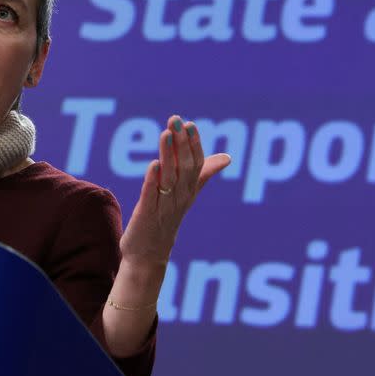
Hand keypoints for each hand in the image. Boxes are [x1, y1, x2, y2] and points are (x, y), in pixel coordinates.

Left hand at [119, 115, 230, 267]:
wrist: (149, 255)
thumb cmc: (166, 220)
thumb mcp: (187, 195)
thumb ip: (204, 174)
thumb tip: (227, 157)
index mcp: (189, 191)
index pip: (195, 164)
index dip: (193, 144)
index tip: (189, 124)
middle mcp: (180, 198)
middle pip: (184, 168)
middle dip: (181, 143)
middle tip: (176, 120)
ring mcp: (164, 207)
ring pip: (169, 179)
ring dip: (168, 156)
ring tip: (166, 134)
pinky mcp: (147, 216)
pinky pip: (151, 196)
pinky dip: (152, 181)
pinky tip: (153, 164)